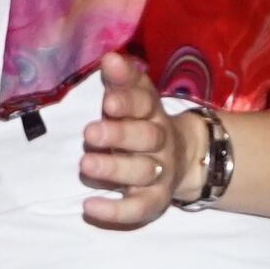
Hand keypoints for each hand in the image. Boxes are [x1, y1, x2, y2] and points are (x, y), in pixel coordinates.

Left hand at [76, 54, 184, 230]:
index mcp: (152, 112)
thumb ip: (122, 79)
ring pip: (142, 171)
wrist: (184, 157)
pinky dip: (116, 211)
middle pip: (146, 137)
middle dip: (119, 135)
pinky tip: (89, 207)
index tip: (108, 100)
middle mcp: (160, 141)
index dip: (128, 101)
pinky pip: (139, 208)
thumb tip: (109, 57)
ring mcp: (160, 172)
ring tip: (85, 164)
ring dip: (114, 169)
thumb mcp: (136, 98)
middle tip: (89, 132)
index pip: (144, 102)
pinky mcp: (155, 199)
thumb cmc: (141, 122)